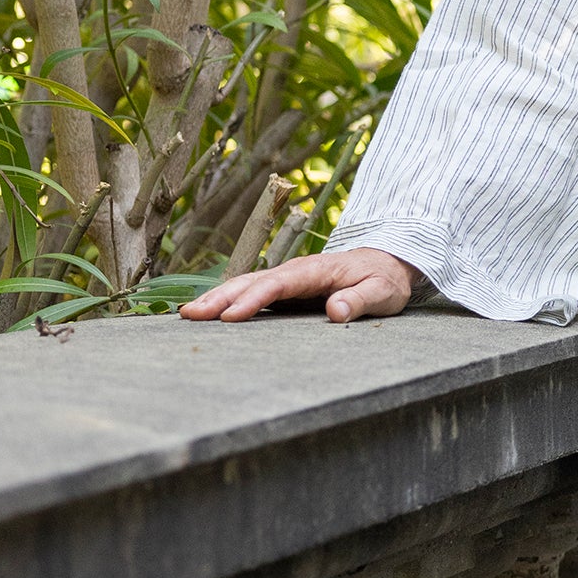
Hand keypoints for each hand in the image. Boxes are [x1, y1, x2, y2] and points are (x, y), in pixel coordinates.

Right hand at [179, 246, 419, 324]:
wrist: (389, 262)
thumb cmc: (385, 279)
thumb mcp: (383, 292)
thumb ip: (361, 300)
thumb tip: (336, 311)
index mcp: (316, 271)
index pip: (279, 284)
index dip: (253, 299)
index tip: (230, 315)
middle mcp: (296, 271)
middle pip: (252, 281)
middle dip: (221, 297)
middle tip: (191, 314)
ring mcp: (288, 278)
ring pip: (247, 284)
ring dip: (217, 297)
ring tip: (188, 314)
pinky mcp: (286, 289)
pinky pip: (253, 292)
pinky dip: (228, 300)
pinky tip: (209, 313)